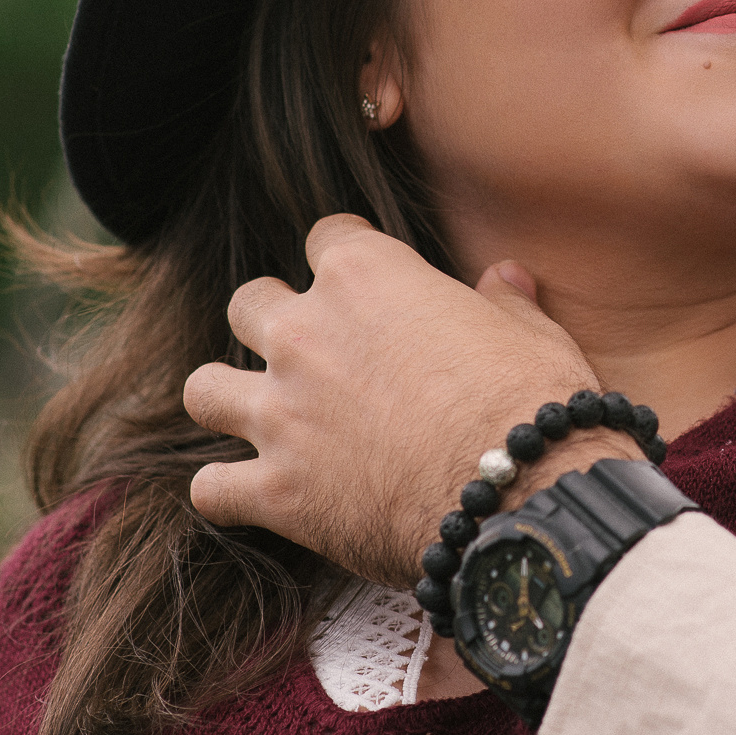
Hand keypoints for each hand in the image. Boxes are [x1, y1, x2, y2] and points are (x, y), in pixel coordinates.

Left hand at [182, 215, 629, 585]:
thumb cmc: (532, 404)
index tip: (368, 288)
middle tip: (312, 356)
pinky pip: (211, 489)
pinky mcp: (276, 491)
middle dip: (273, 323)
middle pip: (249, 303)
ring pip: (203, 388)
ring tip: (261, 419)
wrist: (519, 495)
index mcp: (367, 276)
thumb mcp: (532, 335)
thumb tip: (503, 277)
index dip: (348, 259)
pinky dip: (227, 494)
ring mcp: (281, 413)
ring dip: (229, 399)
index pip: (327, 237)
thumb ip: (504, 302)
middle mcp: (307, 333)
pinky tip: (253, 498)